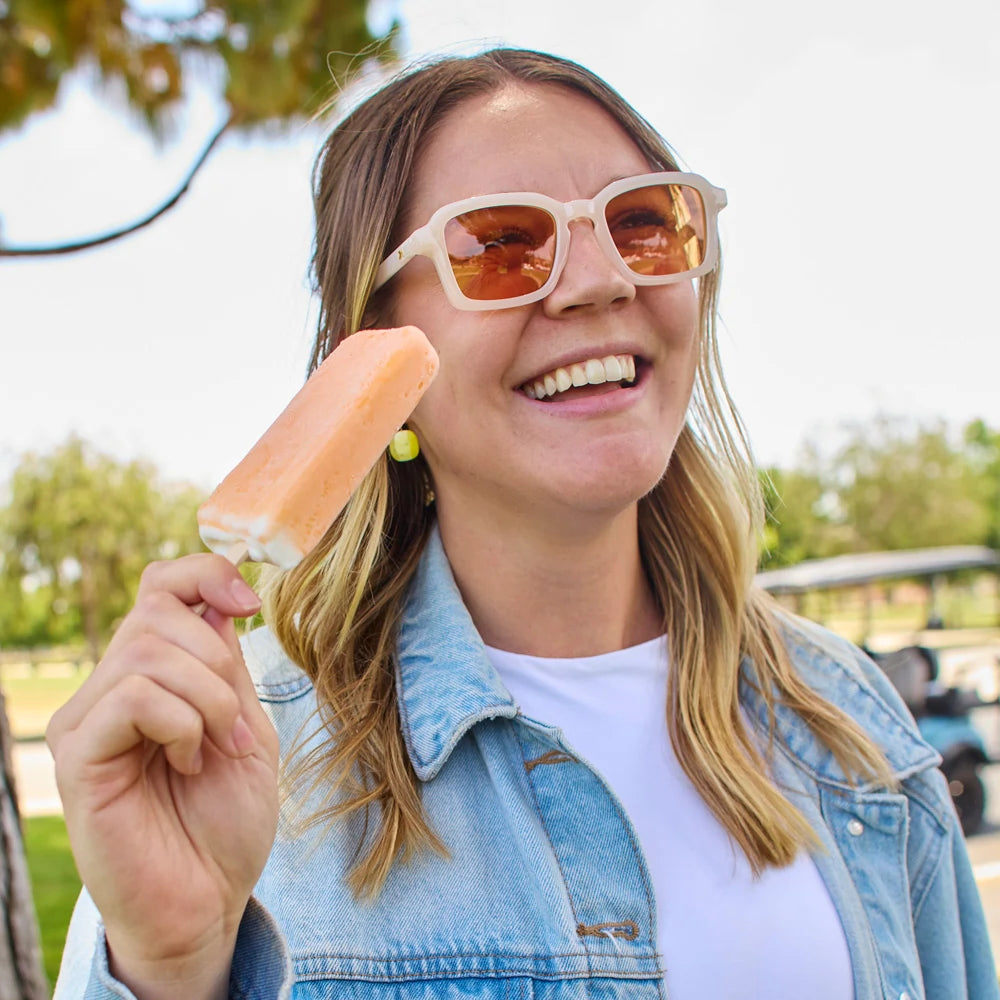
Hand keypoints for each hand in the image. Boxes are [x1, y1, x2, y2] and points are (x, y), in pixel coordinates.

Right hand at [46, 555, 279, 999]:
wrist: (208, 900)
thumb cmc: (225, 820)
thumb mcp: (244, 723)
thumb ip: (225, 666)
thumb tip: (216, 602)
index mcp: (155, 673)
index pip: (161, 585)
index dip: (207, 575)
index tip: (251, 603)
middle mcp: (111, 687)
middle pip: (159, 610)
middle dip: (220, 662)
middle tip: (236, 728)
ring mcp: (89, 719)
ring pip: (149, 652)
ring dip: (209, 699)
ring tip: (218, 749)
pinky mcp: (79, 755)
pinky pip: (133, 697)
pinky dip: (182, 723)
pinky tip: (188, 763)